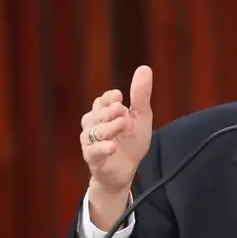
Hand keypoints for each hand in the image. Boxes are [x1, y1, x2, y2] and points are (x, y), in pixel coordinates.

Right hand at [79, 65, 153, 224]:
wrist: (128, 170)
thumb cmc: (132, 142)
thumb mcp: (141, 117)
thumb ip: (141, 95)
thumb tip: (144, 68)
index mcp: (104, 113)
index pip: (102, 100)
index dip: (109, 98)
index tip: (119, 97)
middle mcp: (94, 125)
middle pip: (96, 113)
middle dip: (109, 111)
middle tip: (121, 109)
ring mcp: (91, 142)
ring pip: (93, 131)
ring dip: (108, 127)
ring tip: (122, 125)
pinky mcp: (93, 159)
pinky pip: (92, 152)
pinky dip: (102, 148)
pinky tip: (113, 147)